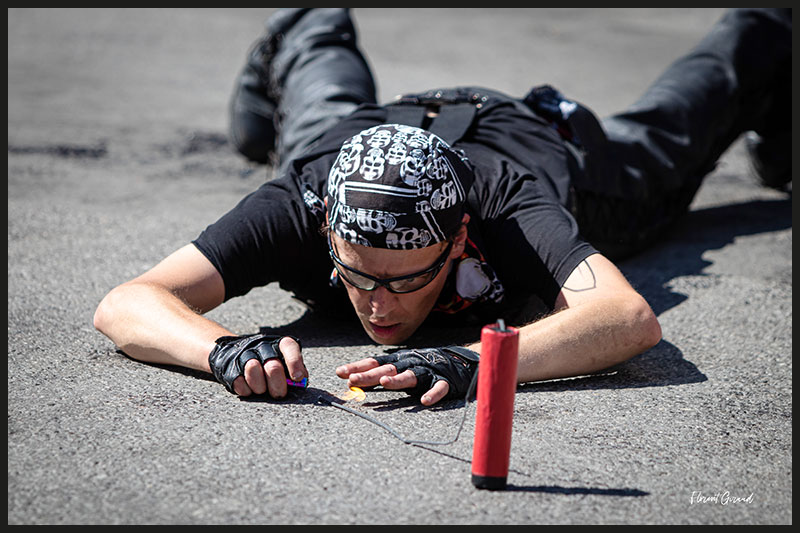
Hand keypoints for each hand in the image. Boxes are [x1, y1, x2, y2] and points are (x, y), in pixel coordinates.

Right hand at [208, 334, 306, 397]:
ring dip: (260, 387)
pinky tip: (250, 388)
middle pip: (273, 367)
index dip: (295, 362)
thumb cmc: (271, 365)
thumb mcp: (286, 365)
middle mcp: (263, 347)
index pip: (289, 347)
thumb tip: (301, 380)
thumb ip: (297, 371)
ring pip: (253, 370)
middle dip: (278, 386)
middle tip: (279, 394)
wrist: (237, 355)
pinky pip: (240, 383)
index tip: (297, 378)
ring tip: (262, 390)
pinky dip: (247, 390)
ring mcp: (245, 355)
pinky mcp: (231, 368)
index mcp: (279, 345)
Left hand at [336, 346, 478, 405]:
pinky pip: (439, 388)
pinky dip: (432, 394)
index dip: (357, 366)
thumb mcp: (401, 366)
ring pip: (412, 376)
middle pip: (388, 368)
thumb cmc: (425, 366)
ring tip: (385, 382)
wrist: (461, 361)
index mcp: (399, 360)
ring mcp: (428, 371)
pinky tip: (424, 401)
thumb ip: (380, 374)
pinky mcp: (446, 381)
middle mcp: (411, 363)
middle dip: (369, 374)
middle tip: (352, 380)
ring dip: (398, 379)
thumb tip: (353, 381)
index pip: (374, 362)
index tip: (340, 372)